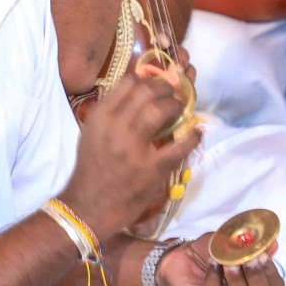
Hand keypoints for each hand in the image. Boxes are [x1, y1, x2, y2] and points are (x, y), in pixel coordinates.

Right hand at [58, 71, 198, 235]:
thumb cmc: (91, 169)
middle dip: (165, 89)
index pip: (128, 83)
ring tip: (181, 108)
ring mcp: (134, 147)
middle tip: (174, 94)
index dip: (149, 79)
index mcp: (100, 117)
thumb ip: (112, 114)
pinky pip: (178, 146)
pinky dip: (192, 137)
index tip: (158, 84)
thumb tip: (139, 97)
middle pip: (147, 92)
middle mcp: (115, 127)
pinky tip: (197, 133)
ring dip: (176, 105)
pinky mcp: (151, 168)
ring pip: (160, 110)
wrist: (89, 205)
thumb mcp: (92, 134)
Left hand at [156, 238, 283, 285]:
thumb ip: (252, 246)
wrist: (179, 258)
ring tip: (228, 263)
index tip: (263, 254)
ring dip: (237, 284)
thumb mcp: (232, 244)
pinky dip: (213, 282)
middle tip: (249, 259)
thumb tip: (273, 243)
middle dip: (257, 279)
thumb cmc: (210, 253)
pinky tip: (212, 265)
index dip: (272, 273)